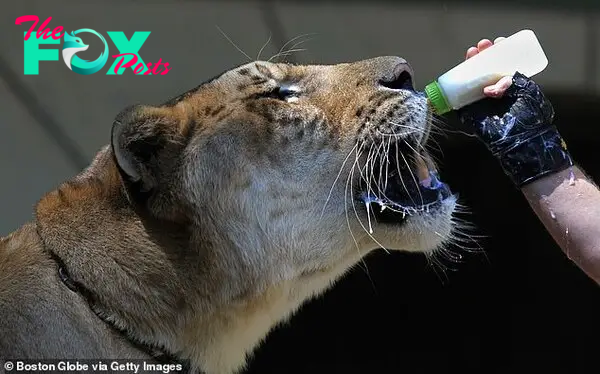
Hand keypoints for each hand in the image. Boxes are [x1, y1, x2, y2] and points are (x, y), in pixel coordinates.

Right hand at [457, 38, 572, 186]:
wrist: (520, 140)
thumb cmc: (529, 117)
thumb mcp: (525, 92)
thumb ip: (509, 84)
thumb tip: (489, 88)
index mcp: (511, 84)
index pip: (503, 64)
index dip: (499, 52)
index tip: (498, 43)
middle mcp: (496, 90)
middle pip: (485, 68)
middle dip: (482, 55)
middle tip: (482, 46)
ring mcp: (482, 100)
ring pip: (472, 79)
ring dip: (470, 65)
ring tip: (472, 53)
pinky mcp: (470, 112)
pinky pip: (460, 98)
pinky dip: (456, 86)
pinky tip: (457, 74)